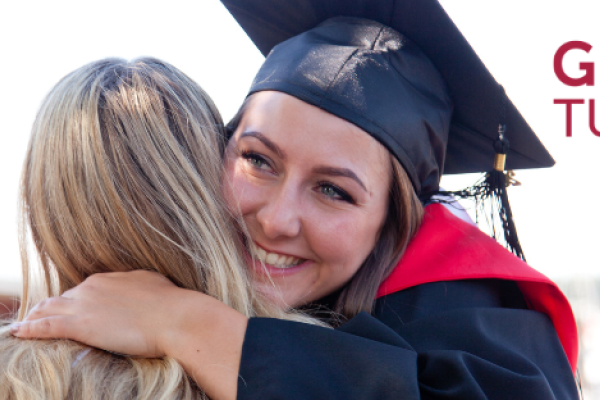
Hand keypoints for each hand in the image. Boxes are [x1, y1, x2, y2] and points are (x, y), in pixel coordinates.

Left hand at [11, 270, 181, 356]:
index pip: (84, 290)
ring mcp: (84, 305)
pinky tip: (19, 332)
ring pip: (48, 309)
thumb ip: (137, 285)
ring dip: (35, 317)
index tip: (73, 310)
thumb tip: (138, 286)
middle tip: (42, 319)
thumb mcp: (152, 284)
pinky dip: (30, 329)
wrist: (175, 317)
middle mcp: (92, 287)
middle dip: (53, 309)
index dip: (76, 301)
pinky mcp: (80, 325)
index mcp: (109, 278)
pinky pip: (45, 326)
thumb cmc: (171, 303)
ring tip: (25, 324)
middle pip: (63, 298)